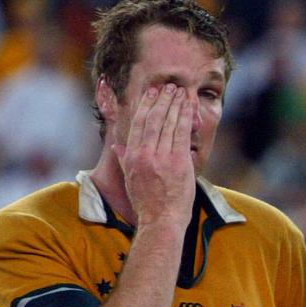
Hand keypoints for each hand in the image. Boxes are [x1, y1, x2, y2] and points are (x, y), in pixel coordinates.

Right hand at [113, 83, 195, 228]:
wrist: (161, 220)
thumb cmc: (147, 202)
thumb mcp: (130, 179)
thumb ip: (124, 159)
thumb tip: (118, 145)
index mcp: (132, 156)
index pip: (138, 124)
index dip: (145, 105)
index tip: (151, 93)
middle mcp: (145, 154)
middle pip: (153, 119)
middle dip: (161, 100)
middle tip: (167, 86)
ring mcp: (162, 157)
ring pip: (168, 123)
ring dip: (174, 104)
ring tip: (179, 91)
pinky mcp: (178, 162)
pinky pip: (182, 133)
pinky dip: (185, 117)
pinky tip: (188, 107)